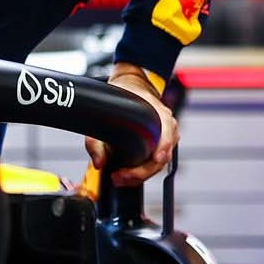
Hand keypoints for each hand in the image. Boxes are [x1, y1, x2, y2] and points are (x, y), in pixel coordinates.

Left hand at [87, 68, 177, 185]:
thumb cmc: (123, 96)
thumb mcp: (104, 112)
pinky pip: (156, 162)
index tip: (154, 159)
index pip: (167, 135)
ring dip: (141, 174)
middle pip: (162, 157)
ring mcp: (166, 136)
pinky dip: (143, 171)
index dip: (161, 149)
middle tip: (120, 177)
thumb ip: (96, 140)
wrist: (131, 85)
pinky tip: (127, 175)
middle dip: (141, 172)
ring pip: (159, 163)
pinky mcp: (160, 144)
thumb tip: (99, 163)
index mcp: (160, 114)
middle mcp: (167, 126)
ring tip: (120, 178)